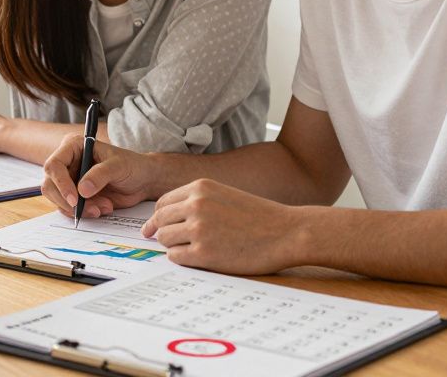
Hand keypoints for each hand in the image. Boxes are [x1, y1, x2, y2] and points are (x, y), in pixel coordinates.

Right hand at [42, 133, 154, 218]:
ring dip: (80, 209)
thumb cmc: (132, 165)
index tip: (75, 199)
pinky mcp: (76, 196)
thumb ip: (100, 175)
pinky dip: (85, 213)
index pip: (54, 165)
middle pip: (50, 185)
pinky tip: (103, 208)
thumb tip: (82, 190)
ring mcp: (71, 181)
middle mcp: (68, 163)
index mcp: (73, 148)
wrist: (143, 181)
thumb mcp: (119, 166)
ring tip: (103, 206)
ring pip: (59, 200)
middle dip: (68, 201)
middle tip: (90, 209)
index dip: (61, 183)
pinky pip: (69, 209)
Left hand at [141, 179, 302, 274]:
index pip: (162, 203)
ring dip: (173, 246)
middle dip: (162, 232)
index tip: (159, 227)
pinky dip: (181, 259)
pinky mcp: (204, 254)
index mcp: (200, 187)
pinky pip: (175, 257)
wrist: (286, 232)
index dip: (159, 217)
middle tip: (172, 241)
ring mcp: (198, 229)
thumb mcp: (224, 195)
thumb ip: (196, 202)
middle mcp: (196, 205)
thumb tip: (161, 221)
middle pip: (159, 221)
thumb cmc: (258, 216)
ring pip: (164, 239)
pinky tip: (197, 258)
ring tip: (192, 249)